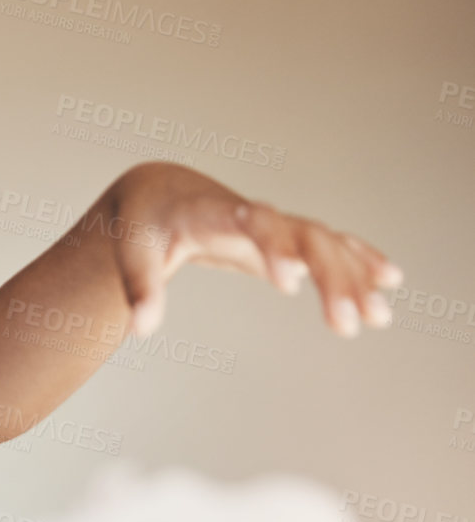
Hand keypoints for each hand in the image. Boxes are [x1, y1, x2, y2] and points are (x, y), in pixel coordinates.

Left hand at [107, 162, 403, 338]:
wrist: (163, 193)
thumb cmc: (146, 224)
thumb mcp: (132, 252)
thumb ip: (140, 288)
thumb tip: (140, 327)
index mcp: (213, 212)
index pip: (252, 221)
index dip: (272, 246)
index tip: (289, 281)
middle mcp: (254, 214)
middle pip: (303, 236)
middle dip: (329, 276)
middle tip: (346, 324)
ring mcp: (274, 224)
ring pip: (324, 242)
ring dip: (354, 276)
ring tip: (379, 317)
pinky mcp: (285, 236)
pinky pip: (329, 244)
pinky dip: (358, 258)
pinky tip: (389, 279)